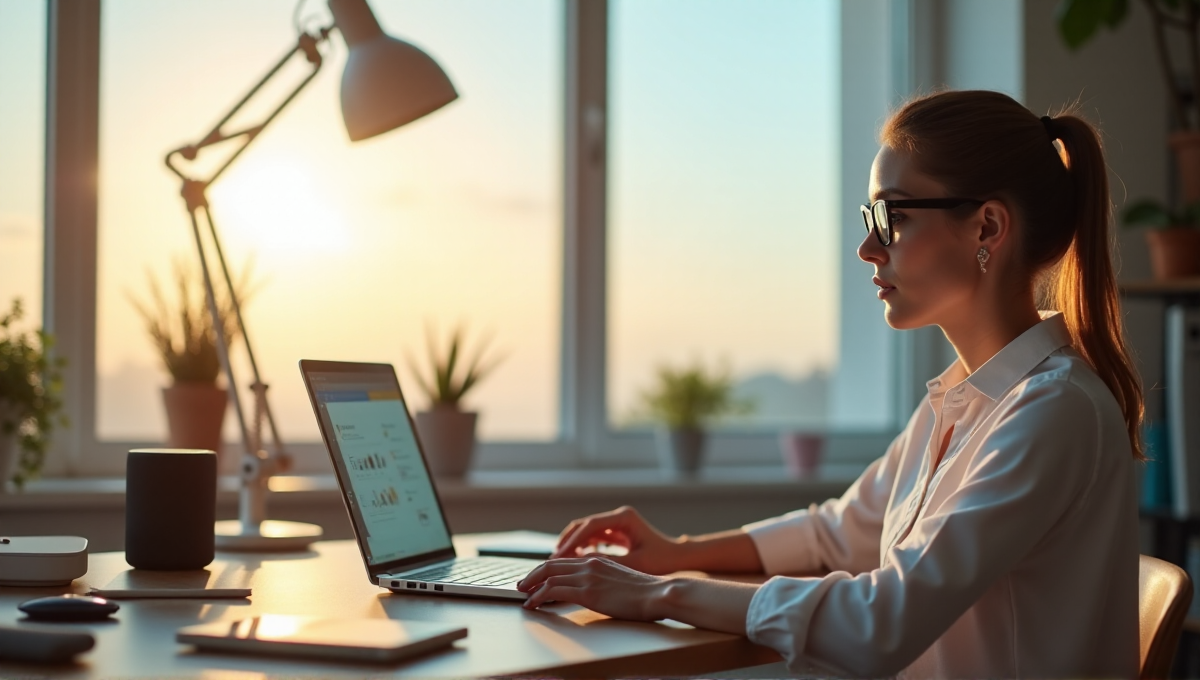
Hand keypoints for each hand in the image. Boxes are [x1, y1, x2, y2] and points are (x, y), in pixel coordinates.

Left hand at [517, 555, 667, 619]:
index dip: (547, 569)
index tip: (537, 578)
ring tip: (523, 597)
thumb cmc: (646, 593)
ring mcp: (588, 576)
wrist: (658, 594)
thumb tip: (595, 591)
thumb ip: (605, 580)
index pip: (565, 561)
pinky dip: (538, 597)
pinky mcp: (587, 591)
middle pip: (551, 565)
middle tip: (522, 585)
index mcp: (598, 560)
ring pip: (548, 576)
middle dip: (533, 576)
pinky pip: (553, 591)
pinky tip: (533, 605)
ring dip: (532, 587)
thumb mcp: (622, 581)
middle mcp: (590, 563)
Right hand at [552, 506, 684, 574]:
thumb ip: (608, 563)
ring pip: (587, 531)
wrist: (679, 557)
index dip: (572, 540)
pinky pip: (594, 537)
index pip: (590, 526)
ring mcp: (617, 523)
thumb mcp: (635, 563)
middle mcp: (619, 516)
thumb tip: (580, 565)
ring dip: (573, 544)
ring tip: (560, 561)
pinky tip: (575, 560)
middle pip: (585, 525)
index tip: (559, 554)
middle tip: (553, 559)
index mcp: (624, 518)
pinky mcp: (617, 532)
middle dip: (568, 541)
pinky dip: (583, 547)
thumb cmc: (662, 560)